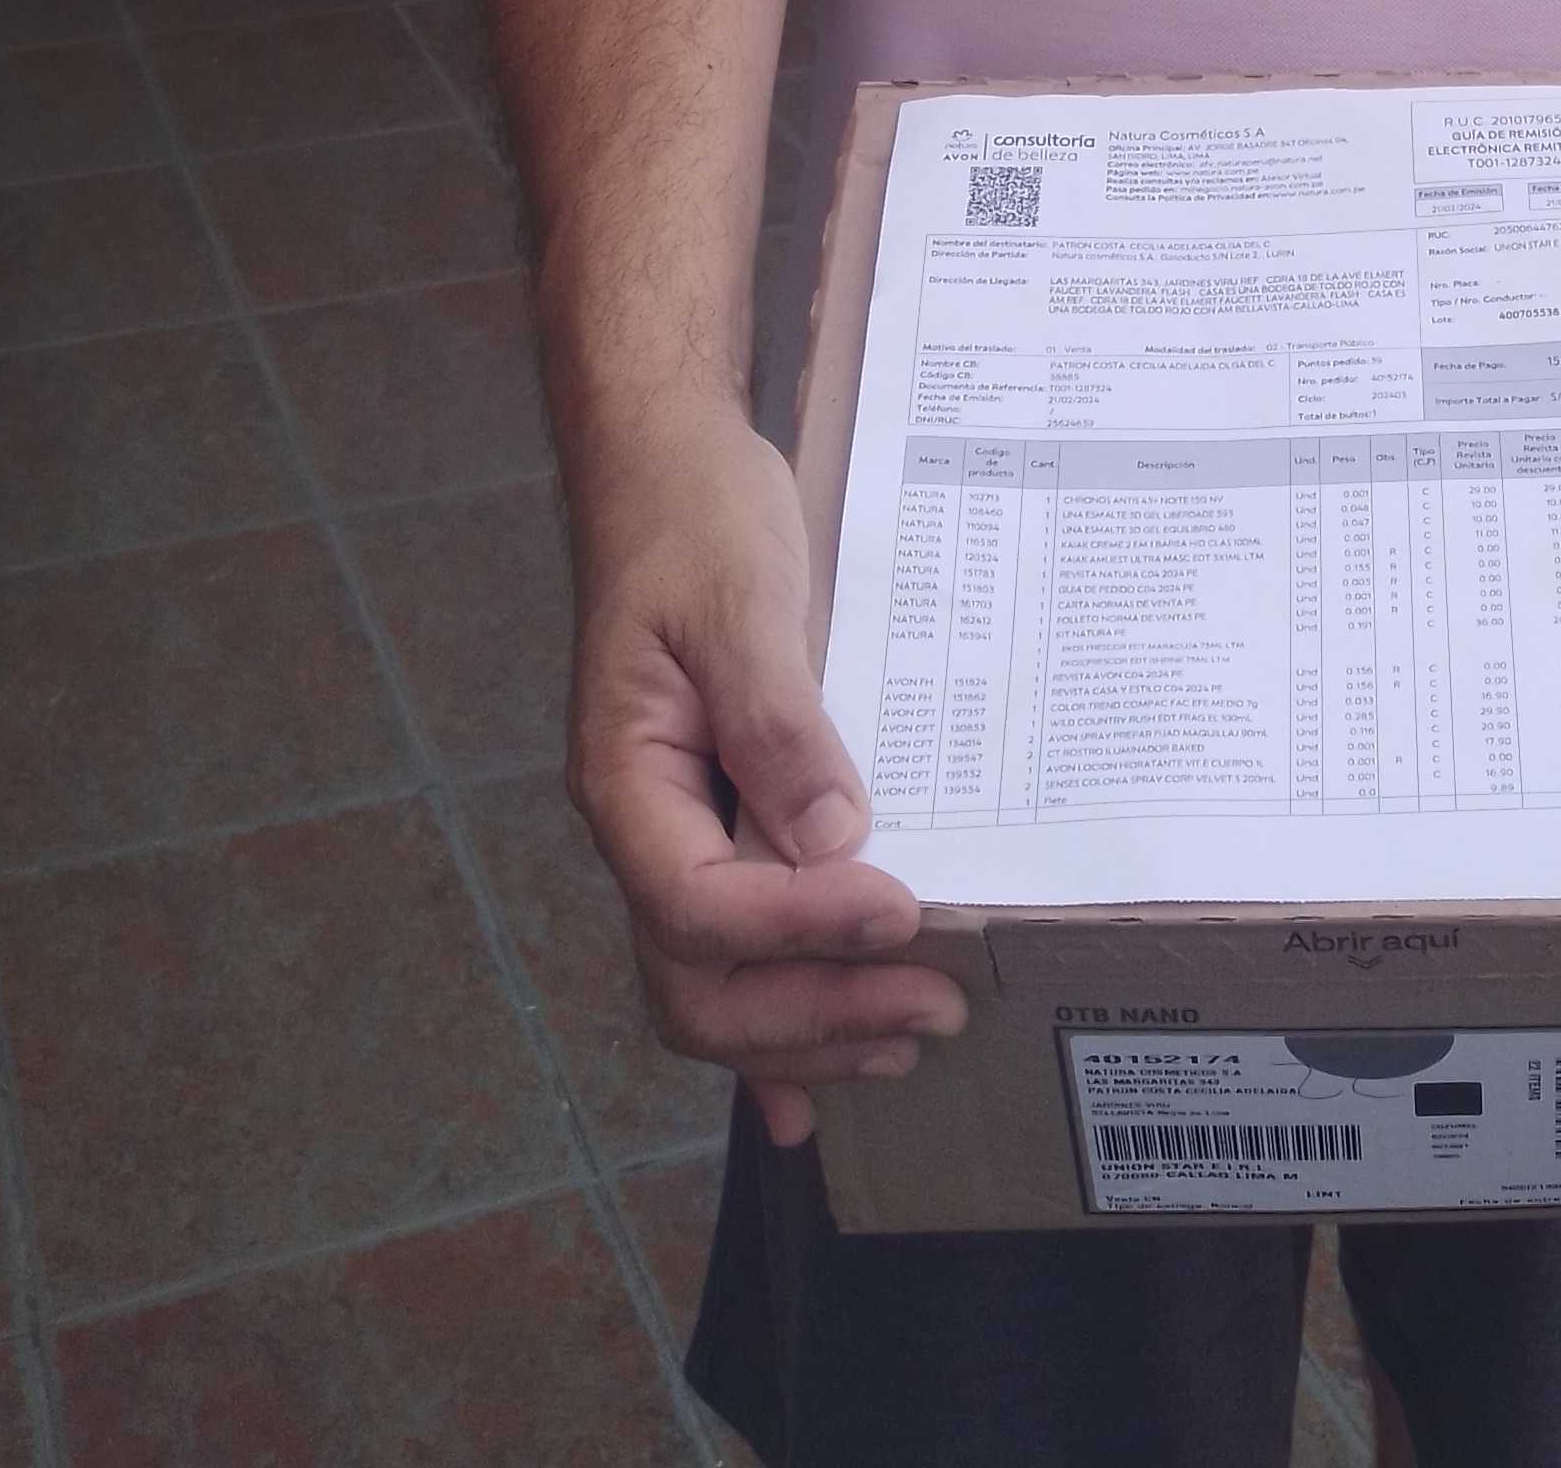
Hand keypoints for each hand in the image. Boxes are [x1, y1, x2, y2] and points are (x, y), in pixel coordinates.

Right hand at [564, 402, 967, 1146]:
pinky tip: (819, 1096)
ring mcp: (676, 837)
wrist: (665, 464)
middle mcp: (642, 830)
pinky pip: (732, 951)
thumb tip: (834, 837)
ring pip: (716, 988)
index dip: (800, 928)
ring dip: (808, 1031)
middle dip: (815, 1014)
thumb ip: (778, 718)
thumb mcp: (737, 597)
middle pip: (701, 982)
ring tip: (912, 1039)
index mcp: (627, 780)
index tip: (903, 912)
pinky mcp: (717, 826)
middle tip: (933, 1010)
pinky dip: (777, 1026)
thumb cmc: (692, 517)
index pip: (698, 903)